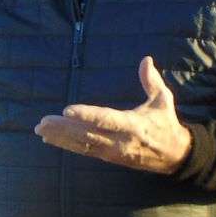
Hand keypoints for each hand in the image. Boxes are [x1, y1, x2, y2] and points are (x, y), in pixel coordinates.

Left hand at [34, 56, 191, 174]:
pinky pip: (83, 151)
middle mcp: (119, 141)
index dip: (85, 115)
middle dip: (63, 128)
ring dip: (59, 137)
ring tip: (40, 129)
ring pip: (82, 144)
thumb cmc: (166, 123)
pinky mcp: (108, 157)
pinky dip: (65, 145)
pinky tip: (49, 139)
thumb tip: (146, 59)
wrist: (175, 156)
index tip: (66, 110)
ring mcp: (112, 151)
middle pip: (87, 134)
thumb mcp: (163, 101)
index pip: (105, 119)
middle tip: (42, 122)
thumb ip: (151, 81)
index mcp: (133, 125)